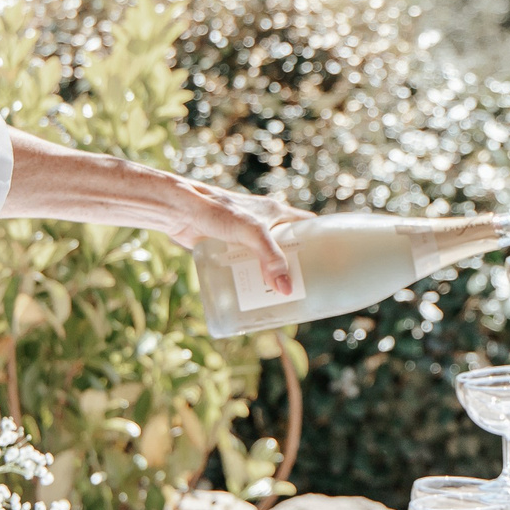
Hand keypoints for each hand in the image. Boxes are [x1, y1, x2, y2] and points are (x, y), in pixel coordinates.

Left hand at [167, 185, 313, 296]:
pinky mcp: (227, 250)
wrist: (180, 211)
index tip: (329, 262)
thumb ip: (270, 257)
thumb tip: (286, 289)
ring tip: (282, 299)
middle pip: (288, 248)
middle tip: (305, 290)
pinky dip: (250, 280)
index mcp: (276, 213)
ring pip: (266, 261)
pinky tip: (253, 296)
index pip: (308, 225)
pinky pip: (244, 268)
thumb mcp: (251, 232)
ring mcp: (245, 239)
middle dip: (296, 268)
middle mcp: (264, 226)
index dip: (320, 241)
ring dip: (272, 278)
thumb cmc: (217, 211)